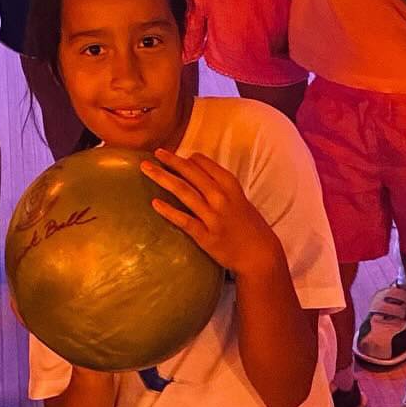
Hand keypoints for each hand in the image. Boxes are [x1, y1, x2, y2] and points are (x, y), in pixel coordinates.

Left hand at [140, 147, 275, 277]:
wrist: (259, 254)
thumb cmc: (247, 224)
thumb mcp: (238, 197)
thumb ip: (218, 184)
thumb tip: (194, 168)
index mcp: (230, 185)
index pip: (203, 163)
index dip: (185, 158)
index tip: (171, 155)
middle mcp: (221, 197)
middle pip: (190, 173)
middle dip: (170, 160)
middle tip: (155, 153)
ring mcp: (213, 217)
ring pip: (183, 192)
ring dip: (162, 177)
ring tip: (146, 169)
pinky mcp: (206, 236)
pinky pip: (184, 220)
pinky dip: (168, 211)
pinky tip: (154, 203)